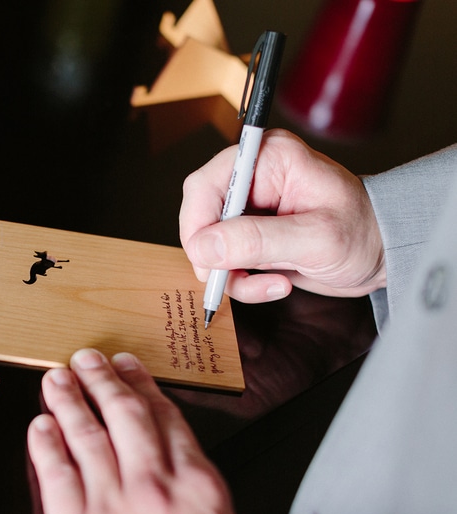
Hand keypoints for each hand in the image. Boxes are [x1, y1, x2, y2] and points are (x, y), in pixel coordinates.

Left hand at [27, 349, 251, 513]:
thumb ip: (195, 490)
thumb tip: (172, 456)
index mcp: (197, 485)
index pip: (165, 418)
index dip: (142, 384)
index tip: (128, 367)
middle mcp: (153, 487)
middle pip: (123, 415)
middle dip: (102, 380)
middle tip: (87, 359)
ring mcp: (112, 507)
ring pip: (86, 435)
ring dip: (69, 400)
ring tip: (57, 379)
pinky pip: (56, 475)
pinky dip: (46, 444)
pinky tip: (40, 425)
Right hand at [179, 129, 385, 302]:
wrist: (385, 252)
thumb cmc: (365, 233)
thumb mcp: (316, 239)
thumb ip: (258, 240)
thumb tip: (204, 246)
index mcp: (267, 159)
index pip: (205, 185)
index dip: (197, 225)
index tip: (208, 260)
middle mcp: (252, 178)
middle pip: (199, 216)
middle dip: (214, 255)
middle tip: (236, 279)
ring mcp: (249, 208)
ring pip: (208, 244)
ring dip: (231, 274)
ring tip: (270, 285)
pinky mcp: (250, 234)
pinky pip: (224, 260)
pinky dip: (242, 281)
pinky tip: (275, 283)